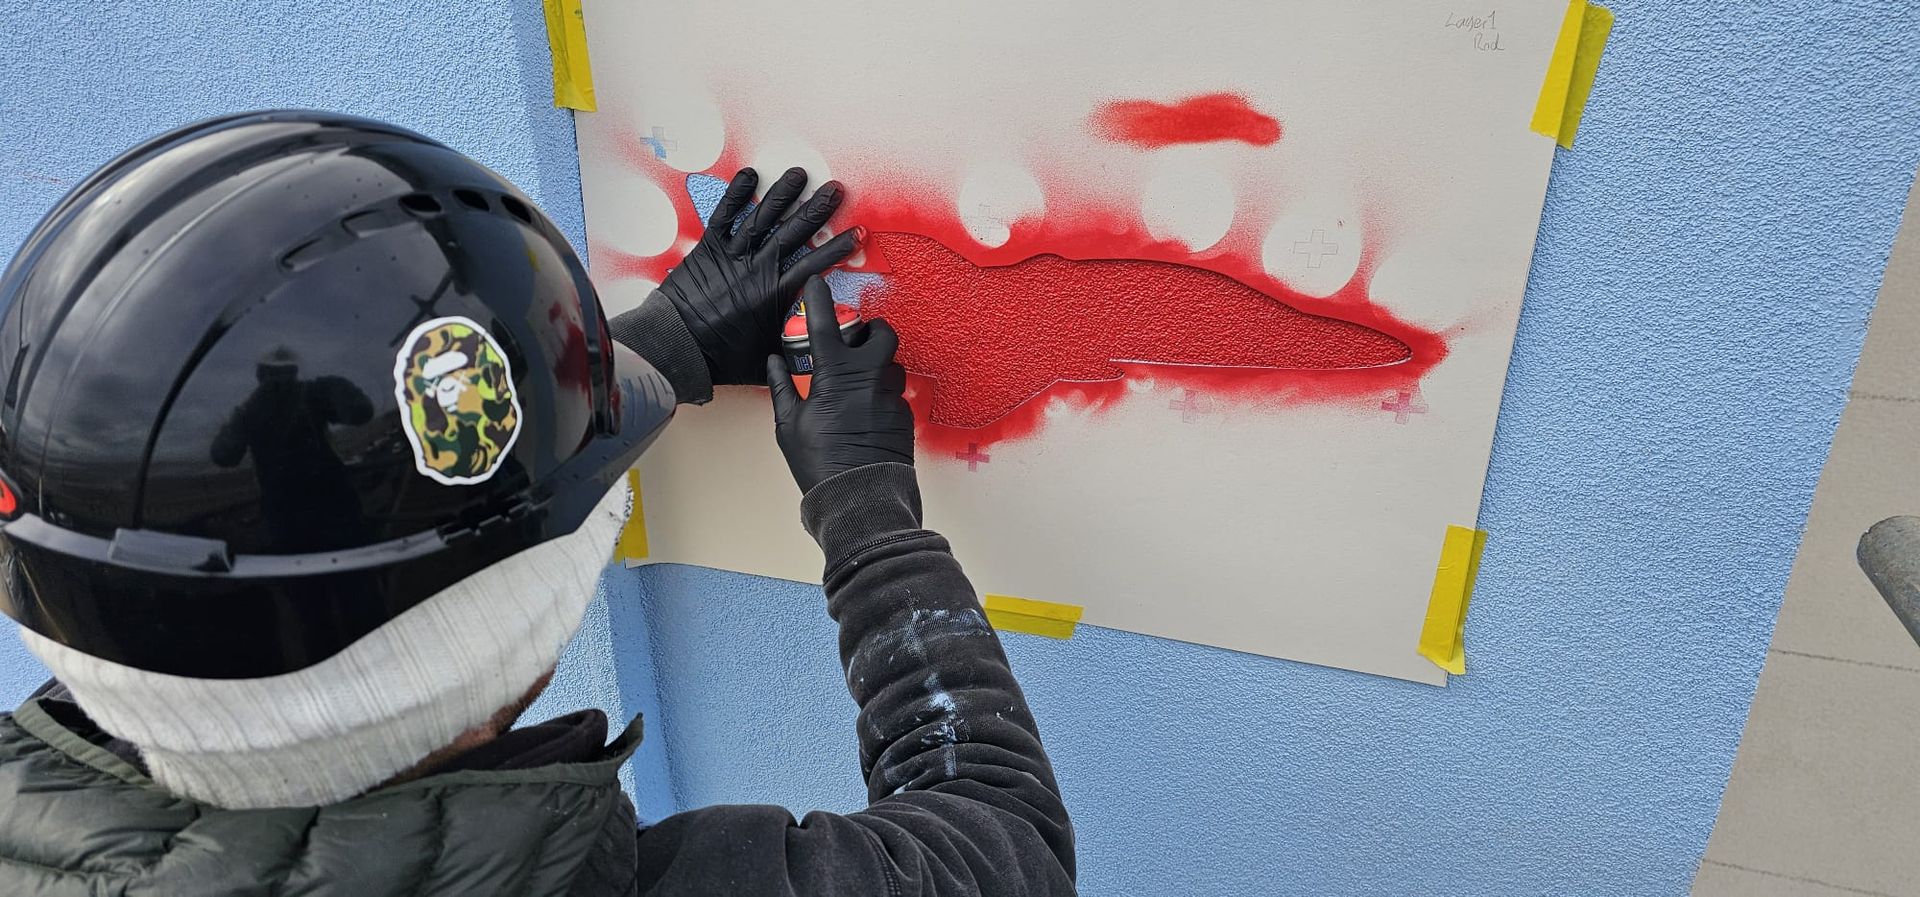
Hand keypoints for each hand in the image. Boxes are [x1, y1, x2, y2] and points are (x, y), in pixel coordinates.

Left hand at [659, 167, 859, 385]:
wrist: (677, 348)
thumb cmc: (719, 357)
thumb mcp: (765, 357)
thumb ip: (790, 345)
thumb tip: (809, 346)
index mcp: (774, 294)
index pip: (815, 264)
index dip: (838, 247)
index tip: (856, 233)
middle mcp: (757, 269)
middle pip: (794, 232)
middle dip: (817, 209)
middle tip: (835, 191)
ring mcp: (732, 255)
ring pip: (762, 218)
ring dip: (782, 195)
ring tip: (799, 174)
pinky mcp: (708, 249)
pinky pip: (724, 216)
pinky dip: (736, 195)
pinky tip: (750, 175)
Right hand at [767, 278, 913, 491]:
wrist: (861, 496)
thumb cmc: (820, 463)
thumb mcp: (790, 426)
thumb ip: (783, 388)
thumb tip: (775, 363)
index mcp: (836, 374)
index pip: (826, 322)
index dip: (819, 298)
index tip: (816, 283)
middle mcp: (869, 377)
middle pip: (882, 333)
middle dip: (871, 329)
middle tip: (855, 340)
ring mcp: (892, 395)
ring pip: (892, 364)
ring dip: (877, 364)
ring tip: (858, 382)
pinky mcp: (905, 415)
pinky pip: (895, 393)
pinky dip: (881, 394)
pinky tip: (866, 412)